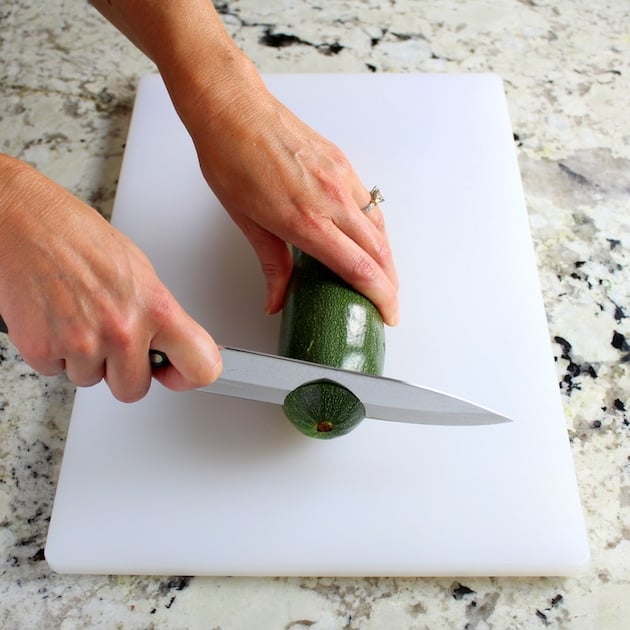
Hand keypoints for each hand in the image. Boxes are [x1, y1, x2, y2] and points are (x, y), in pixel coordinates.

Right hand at [0, 156, 220, 400]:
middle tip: (111, 341)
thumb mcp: (140, 272)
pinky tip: (56, 320)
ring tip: (78, 317)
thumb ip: (158, 315)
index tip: (175, 373)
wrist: (26, 223)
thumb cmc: (80, 238)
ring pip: (91, 380)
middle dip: (123, 372)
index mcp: (155, 308)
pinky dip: (54, 352)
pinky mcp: (43, 349)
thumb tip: (170, 344)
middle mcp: (122, 330)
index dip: (187, 376)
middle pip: (134, 390)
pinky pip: (56, 372)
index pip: (200, 365)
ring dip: (85, 359)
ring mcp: (82, 343)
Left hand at [189, 80, 399, 324]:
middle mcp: (331, 199)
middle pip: (379, 252)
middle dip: (390, 284)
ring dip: (387, 258)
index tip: (387, 314)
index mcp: (306, 220)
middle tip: (389, 304)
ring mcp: (341, 178)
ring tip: (384, 278)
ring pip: (379, 227)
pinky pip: (370, 203)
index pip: (358, 268)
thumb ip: (272, 265)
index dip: (380, 297)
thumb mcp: (246, 221)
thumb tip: (277, 299)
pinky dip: (376, 229)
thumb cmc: (231, 159)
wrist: (232, 109)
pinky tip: (369, 239)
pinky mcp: (343, 163)